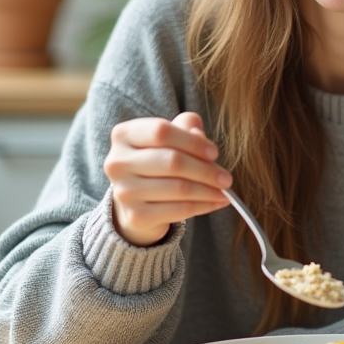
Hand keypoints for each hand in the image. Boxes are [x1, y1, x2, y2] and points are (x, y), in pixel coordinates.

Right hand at [104, 112, 231, 246]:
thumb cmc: (157, 162)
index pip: (161, 131)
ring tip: (225, 191)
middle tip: (226, 178)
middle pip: (172, 162)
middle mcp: (117, 163)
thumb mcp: (169, 138)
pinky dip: (203, 206)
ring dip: (209, 190)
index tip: (214, 153)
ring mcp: (124, 192)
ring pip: (179, 188)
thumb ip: (185, 126)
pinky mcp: (136, 216)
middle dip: (206, 170)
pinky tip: (216, 203)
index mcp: (123, 135)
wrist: (136, 202)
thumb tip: (198, 132)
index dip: (192, 142)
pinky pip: (179, 210)